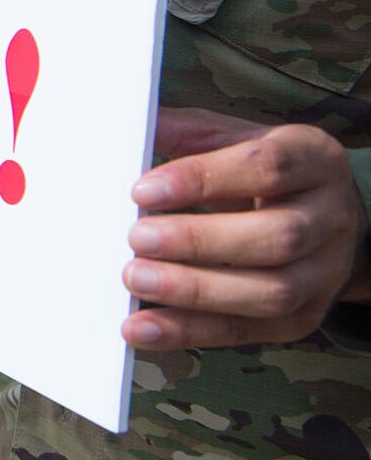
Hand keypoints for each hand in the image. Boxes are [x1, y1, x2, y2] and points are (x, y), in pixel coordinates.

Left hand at [122, 107, 370, 349]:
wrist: (322, 218)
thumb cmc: (262, 172)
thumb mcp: (232, 138)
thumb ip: (185, 134)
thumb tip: (129, 127)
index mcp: (314, 159)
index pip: (266, 167)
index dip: (202, 179)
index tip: (143, 189)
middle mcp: (330, 217)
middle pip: (277, 237)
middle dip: (200, 241)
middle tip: (137, 238)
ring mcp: (324, 274)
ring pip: (271, 293)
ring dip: (196, 291)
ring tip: (136, 279)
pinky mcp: (303, 318)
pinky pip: (248, 332)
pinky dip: (189, 331)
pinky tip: (143, 326)